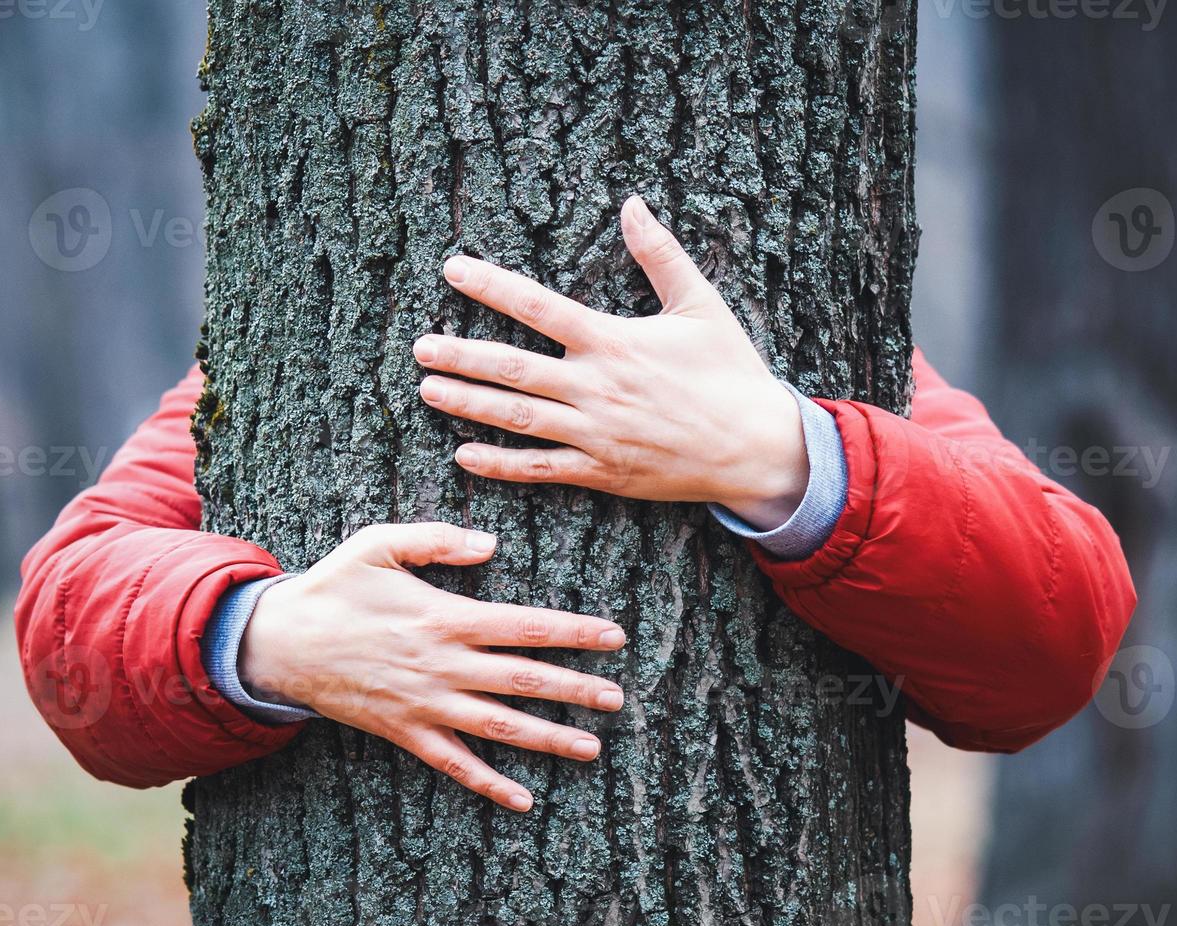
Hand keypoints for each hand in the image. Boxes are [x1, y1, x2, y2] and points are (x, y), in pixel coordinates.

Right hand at [237, 521, 626, 811]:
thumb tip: (490, 544)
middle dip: (576, 690)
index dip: (574, 632)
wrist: (278, 644)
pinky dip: (489, 784)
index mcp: (444, 617)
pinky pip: (454, 764)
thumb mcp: (378, 544)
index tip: (613, 636)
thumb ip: (437, 539)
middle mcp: (443, 665)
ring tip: (592, 746)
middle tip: (618, 699)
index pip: (526, 626)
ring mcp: (426, 704)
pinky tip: (523, 800)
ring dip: (548, 738)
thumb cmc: (334, 587)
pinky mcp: (405, 732)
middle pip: (523, 680)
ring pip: (499, 726)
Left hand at [414, 195, 809, 530]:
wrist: (757, 447)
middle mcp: (597, 387)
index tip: (453, 270)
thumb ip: (660, 254)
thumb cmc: (731, 372)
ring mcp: (596, 434)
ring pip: (517, 418)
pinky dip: (500, 465)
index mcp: (614, 341)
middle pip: (512, 368)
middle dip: (461, 354)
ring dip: (468, 403)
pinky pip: (541, 469)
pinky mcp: (603, 472)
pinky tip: (463, 455)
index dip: (491, 286)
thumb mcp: (701, 304)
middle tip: (419, 345)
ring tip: (427, 389)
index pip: (538, 307)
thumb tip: (632, 203)